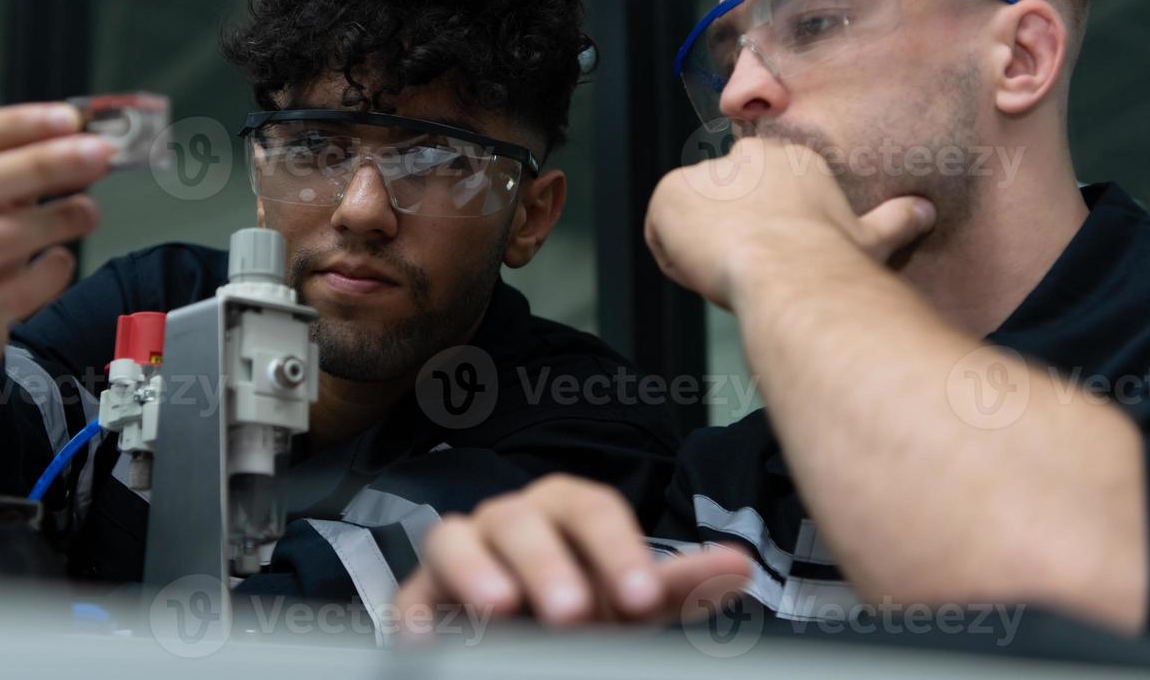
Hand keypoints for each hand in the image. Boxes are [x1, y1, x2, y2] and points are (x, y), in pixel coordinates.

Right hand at [0, 104, 114, 430]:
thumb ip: (16, 166)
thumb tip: (81, 135)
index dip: (16, 124)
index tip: (71, 117)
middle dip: (44, 163)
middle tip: (100, 155)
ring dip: (56, 217)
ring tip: (90, 212)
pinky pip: (14, 292)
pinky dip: (50, 271)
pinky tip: (64, 258)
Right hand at [394, 475, 751, 636]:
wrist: (530, 640)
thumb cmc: (585, 612)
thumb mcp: (632, 605)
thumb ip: (678, 587)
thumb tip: (741, 565)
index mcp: (565, 513)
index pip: (590, 509)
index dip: (617, 550)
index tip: (643, 599)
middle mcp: (510, 521)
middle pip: (520, 518)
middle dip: (546, 561)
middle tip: (573, 611)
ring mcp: (461, 554)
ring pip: (452, 535)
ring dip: (475, 569)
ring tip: (502, 609)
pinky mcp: (421, 597)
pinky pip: (408, 594)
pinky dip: (415, 613)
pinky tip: (431, 638)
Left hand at [644, 136, 935, 308]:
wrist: (789, 271)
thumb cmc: (832, 259)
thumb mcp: (870, 237)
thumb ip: (896, 220)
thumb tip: (927, 211)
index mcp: (791, 161)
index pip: (758, 191)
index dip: (761, 227)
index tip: (771, 252)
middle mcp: (745, 156)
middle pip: (723, 201)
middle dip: (730, 232)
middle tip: (749, 266)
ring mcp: (705, 172)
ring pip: (691, 218)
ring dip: (702, 247)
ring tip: (730, 274)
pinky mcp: (669, 194)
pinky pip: (661, 232)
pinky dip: (674, 256)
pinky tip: (705, 272)